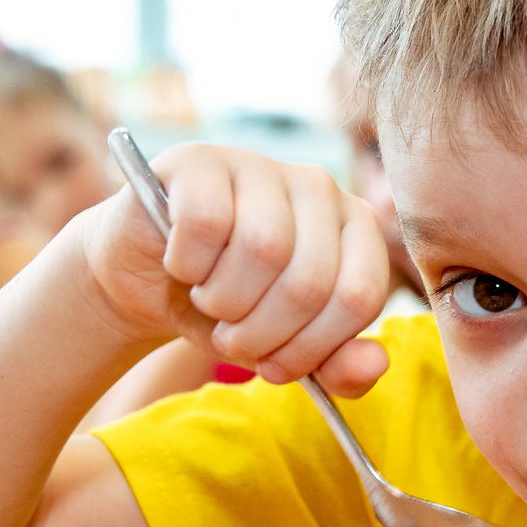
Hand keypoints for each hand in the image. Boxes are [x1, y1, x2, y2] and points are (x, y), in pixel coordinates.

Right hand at [76, 143, 393, 393]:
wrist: (152, 280)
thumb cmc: (233, 310)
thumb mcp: (286, 350)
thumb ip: (339, 366)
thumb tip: (375, 364)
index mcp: (357, 227)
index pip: (360, 296)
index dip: (312, 349)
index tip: (275, 362)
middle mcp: (319, 186)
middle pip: (309, 280)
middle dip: (262, 333)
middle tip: (232, 336)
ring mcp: (260, 165)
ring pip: (263, 248)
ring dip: (224, 300)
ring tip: (210, 299)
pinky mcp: (200, 160)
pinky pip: (206, 222)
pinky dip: (188, 264)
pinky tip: (183, 264)